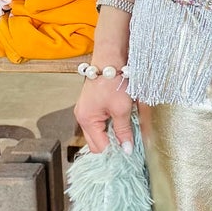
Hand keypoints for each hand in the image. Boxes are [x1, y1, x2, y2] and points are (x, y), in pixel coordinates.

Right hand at [74, 13, 133, 152]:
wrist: (110, 59)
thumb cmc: (114, 81)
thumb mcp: (122, 109)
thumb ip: (123, 131)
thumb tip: (126, 150)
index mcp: (86, 120)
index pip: (99, 148)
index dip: (114, 151)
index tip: (129, 152)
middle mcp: (82, 117)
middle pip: (97, 142)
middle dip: (112, 144)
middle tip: (129, 143)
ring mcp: (86, 111)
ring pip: (99, 133)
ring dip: (113, 134)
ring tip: (127, 130)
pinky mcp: (92, 105)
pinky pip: (101, 122)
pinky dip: (111, 125)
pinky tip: (122, 121)